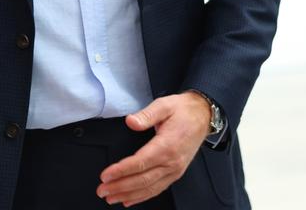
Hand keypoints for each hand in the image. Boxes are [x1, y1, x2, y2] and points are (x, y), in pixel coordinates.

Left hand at [97, 92, 210, 206]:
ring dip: (129, 195)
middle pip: (142, 180)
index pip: (140, 163)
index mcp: (167, 146)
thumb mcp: (164, 106)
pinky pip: (158, 189)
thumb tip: (131, 121)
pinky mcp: (175, 173)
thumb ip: (146, 115)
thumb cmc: (183, 111)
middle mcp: (171, 162)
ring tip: (111, 198)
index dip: (121, 171)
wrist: (203, 116)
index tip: (106, 175)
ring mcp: (175, 170)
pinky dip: (142, 197)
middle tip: (102, 190)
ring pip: (149, 188)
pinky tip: (130, 200)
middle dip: (120, 187)